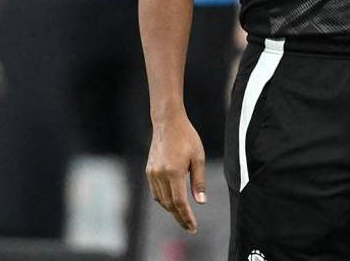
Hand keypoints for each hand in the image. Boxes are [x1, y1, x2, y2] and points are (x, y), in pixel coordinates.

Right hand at [146, 114, 206, 232]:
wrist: (168, 123)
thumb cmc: (187, 138)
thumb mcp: (199, 157)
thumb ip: (199, 181)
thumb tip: (200, 202)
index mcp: (174, 172)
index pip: (180, 202)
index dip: (186, 217)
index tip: (193, 227)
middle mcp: (160, 175)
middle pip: (169, 204)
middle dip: (180, 217)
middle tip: (190, 226)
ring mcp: (152, 174)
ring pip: (161, 200)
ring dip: (172, 209)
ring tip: (184, 215)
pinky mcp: (149, 171)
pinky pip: (156, 191)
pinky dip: (164, 199)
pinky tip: (172, 201)